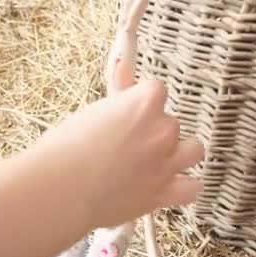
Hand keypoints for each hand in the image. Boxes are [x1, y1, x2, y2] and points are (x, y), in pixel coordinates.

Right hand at [25, 79, 203, 227]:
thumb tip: (125, 63)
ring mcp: (167, 162)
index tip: (129, 113)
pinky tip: (172, 186)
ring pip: (194, 150)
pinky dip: (185, 187)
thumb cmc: (66, 147)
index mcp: (145, 103)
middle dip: (154, 132)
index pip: (158, 91)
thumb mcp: (94, 110)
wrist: (61, 189)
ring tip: (158, 162)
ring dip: (180, 154)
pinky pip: (193, 188)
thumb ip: (119, 90)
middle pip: (171, 123)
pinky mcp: (165, 192)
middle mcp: (163, 130)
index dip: (143, 103)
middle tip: (129, 145)